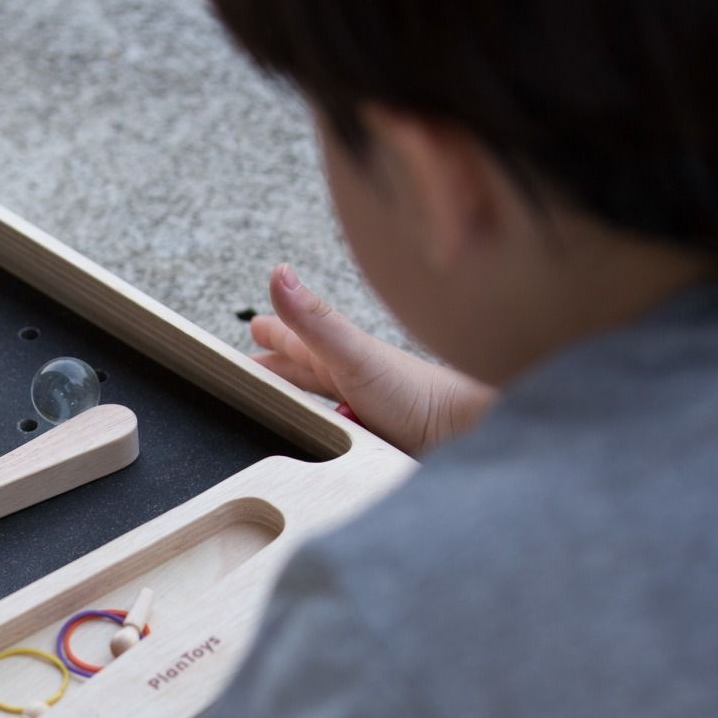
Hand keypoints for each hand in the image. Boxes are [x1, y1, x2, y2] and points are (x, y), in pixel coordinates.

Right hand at [249, 263, 493, 456]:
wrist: (465, 436)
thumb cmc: (417, 393)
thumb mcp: (353, 354)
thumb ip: (314, 319)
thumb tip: (279, 273)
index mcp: (341, 357)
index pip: (295, 342)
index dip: (274, 335)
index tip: (253, 327)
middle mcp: (351, 382)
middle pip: (304, 372)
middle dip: (278, 368)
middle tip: (253, 365)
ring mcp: (362, 413)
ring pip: (320, 404)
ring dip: (299, 401)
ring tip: (281, 404)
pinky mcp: (372, 444)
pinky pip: (337, 438)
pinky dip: (325, 435)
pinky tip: (325, 442)